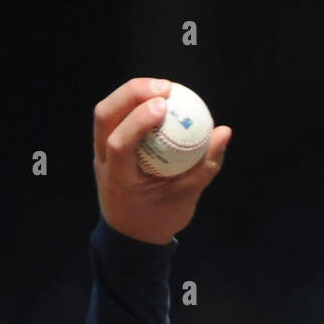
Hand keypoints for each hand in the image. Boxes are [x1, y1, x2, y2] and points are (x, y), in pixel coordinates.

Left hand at [93, 77, 231, 245]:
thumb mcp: (187, 198)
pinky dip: (134, 102)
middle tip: (166, 87)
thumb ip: (205, 166)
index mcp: (119, 179)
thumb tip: (224, 132)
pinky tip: (157, 99)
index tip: (165, 106)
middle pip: (105, 116)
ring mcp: (100, 151)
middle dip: (132, 93)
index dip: (139, 119)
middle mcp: (102, 161)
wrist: (132, 235)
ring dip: (131, 93)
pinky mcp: (105, 145)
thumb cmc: (160, 219)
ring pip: (105, 112)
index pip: (120, 144)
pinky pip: (115, 116)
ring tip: (163, 88)